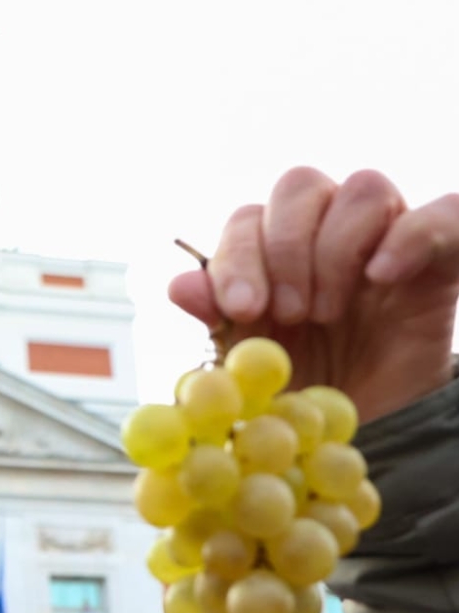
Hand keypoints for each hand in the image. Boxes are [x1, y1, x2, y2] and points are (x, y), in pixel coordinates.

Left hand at [169, 167, 458, 423]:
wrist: (373, 427)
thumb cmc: (305, 388)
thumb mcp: (253, 362)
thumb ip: (218, 320)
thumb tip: (179, 286)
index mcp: (274, 248)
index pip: (248, 219)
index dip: (238, 258)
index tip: (243, 309)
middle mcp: (326, 229)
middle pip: (299, 186)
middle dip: (285, 248)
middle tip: (289, 313)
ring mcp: (385, 237)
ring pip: (362, 189)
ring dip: (337, 249)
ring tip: (328, 314)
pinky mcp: (440, 260)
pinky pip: (442, 215)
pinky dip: (412, 235)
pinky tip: (382, 275)